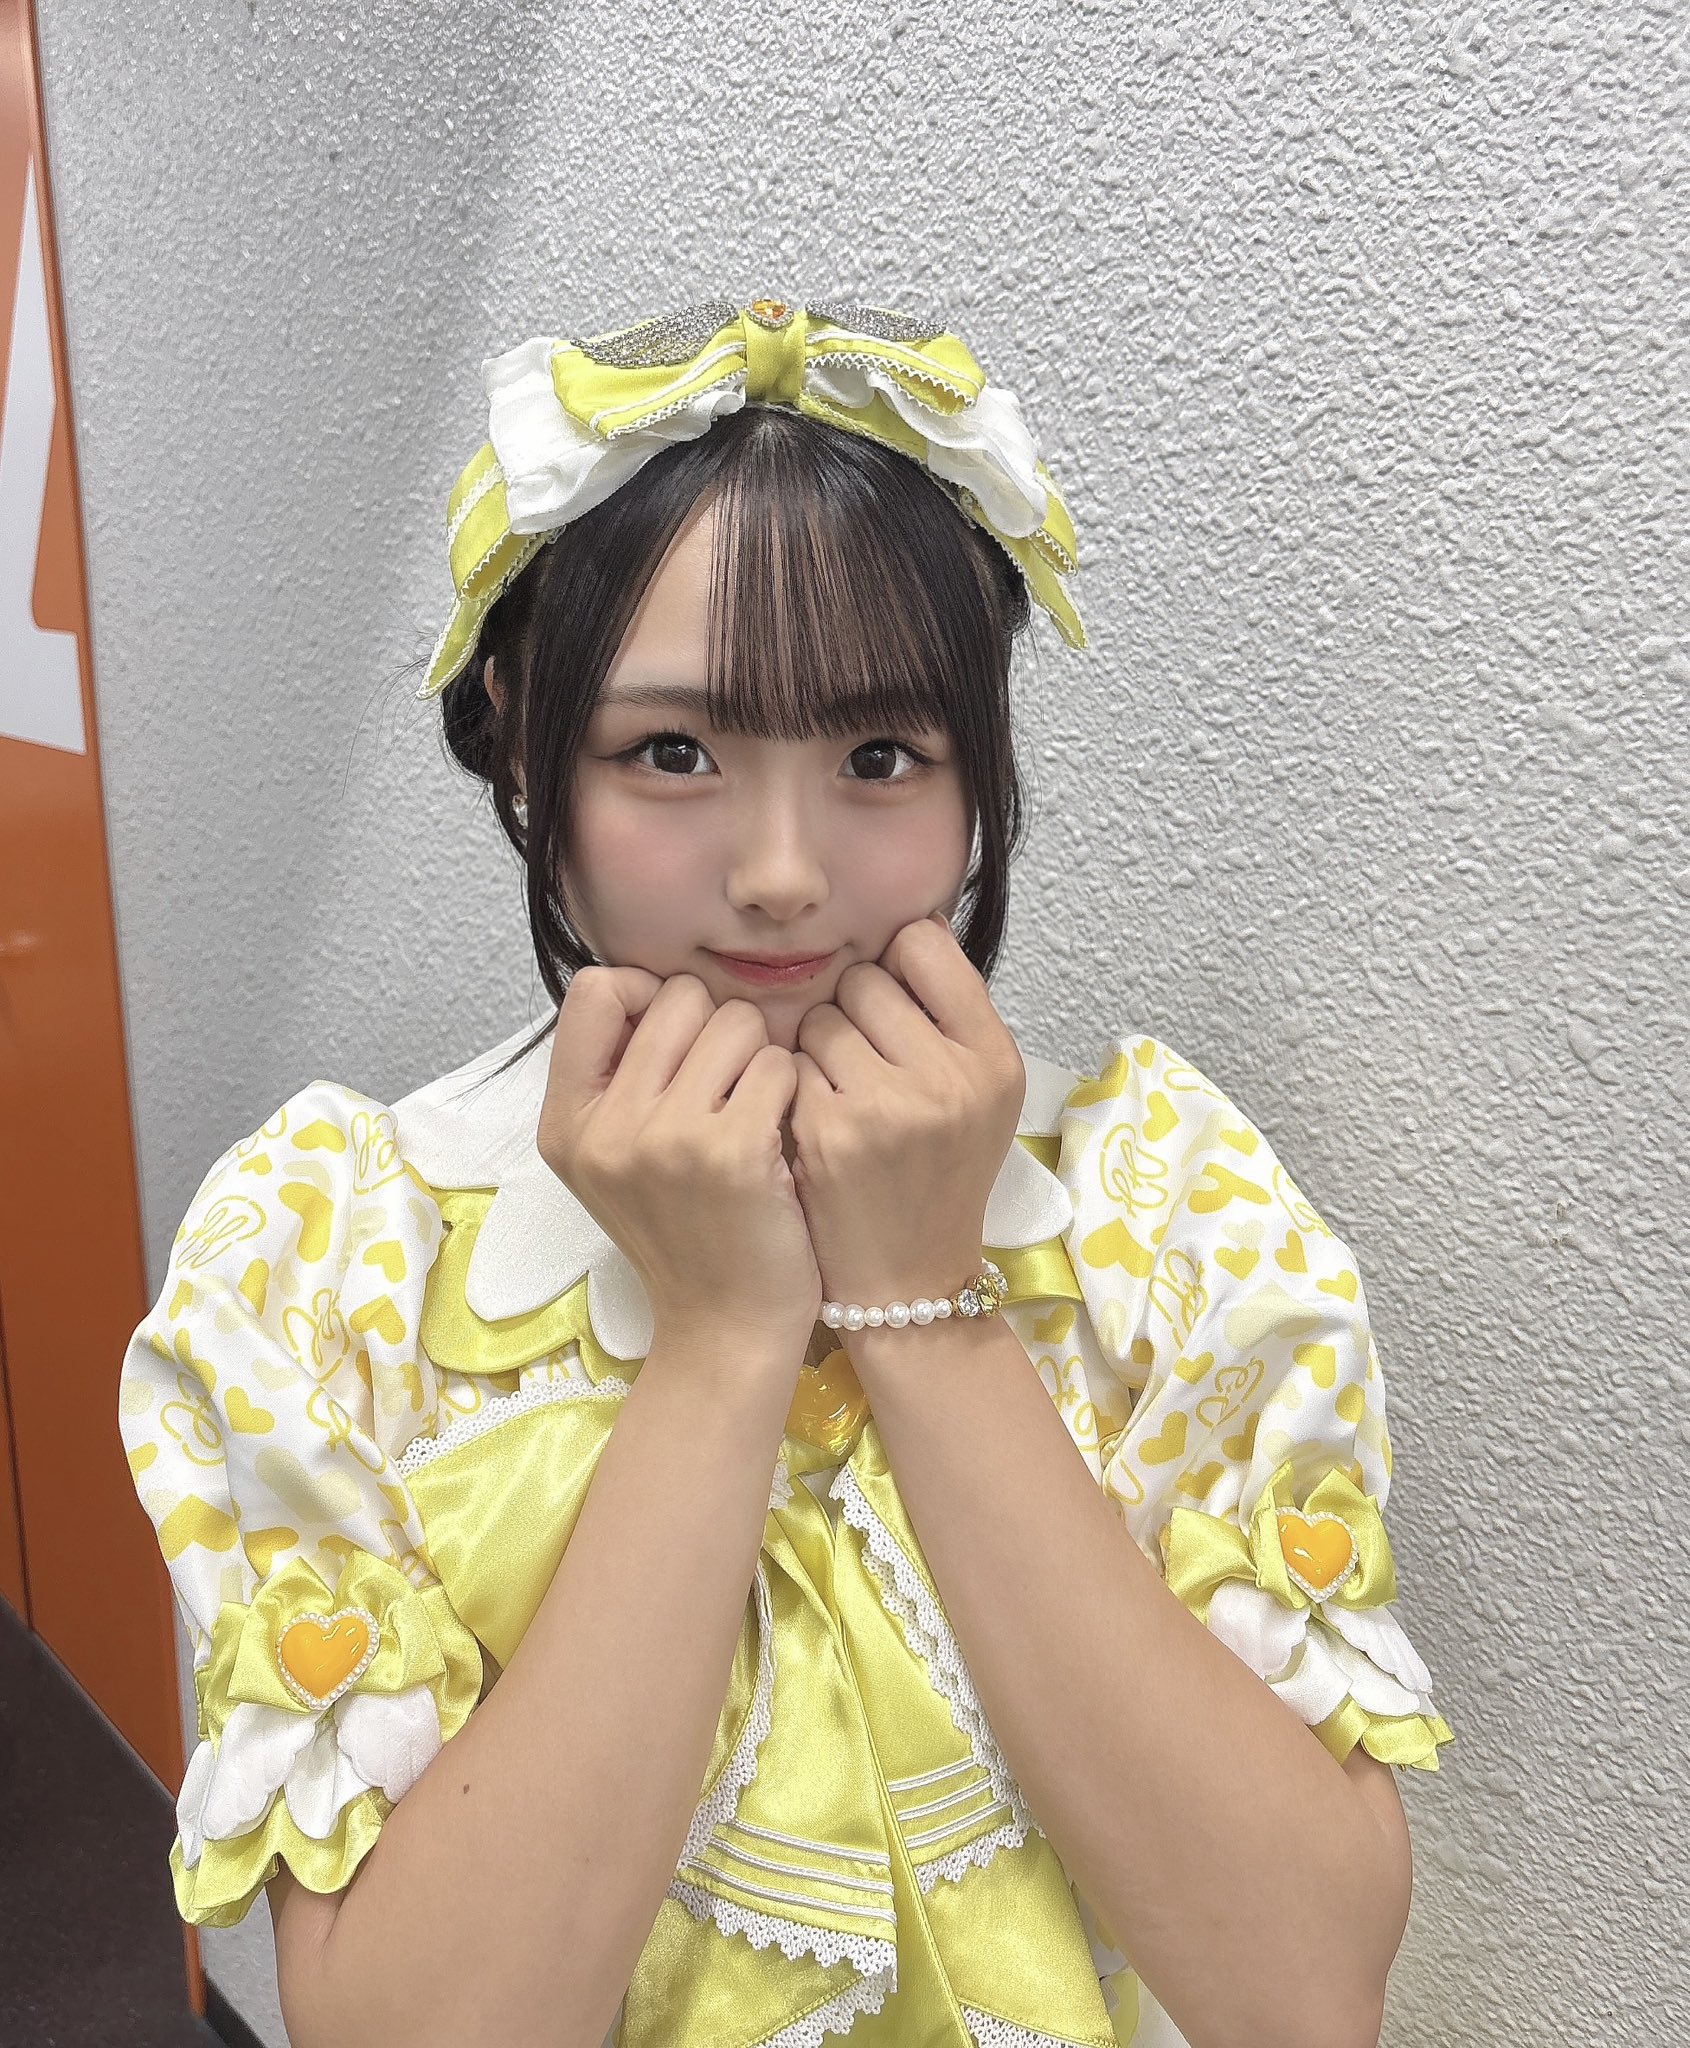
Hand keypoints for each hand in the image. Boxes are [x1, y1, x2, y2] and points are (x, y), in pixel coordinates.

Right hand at [536, 966, 822, 1353]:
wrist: (724, 1329)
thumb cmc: (684, 1234)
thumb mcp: (615, 1161)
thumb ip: (620, 1077)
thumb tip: (654, 985)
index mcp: (566, 1122)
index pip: (596, 990)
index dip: (647, 995)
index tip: (679, 1036)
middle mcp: (605, 1127)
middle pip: (676, 996)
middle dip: (717, 1026)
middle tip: (729, 1084)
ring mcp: (665, 1139)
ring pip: (736, 1022)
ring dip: (760, 1056)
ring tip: (756, 1112)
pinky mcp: (731, 1152)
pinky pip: (778, 1064)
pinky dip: (792, 1090)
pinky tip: (782, 1135)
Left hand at [786, 912, 1025, 1310]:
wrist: (909, 1278)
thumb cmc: (939, 1173)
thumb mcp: (980, 1094)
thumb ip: (951, 1013)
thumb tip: (909, 925)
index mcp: (994, 1058)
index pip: (924, 944)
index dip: (898, 963)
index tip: (896, 1000)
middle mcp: (949, 1076)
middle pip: (865, 979)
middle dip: (855, 1011)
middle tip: (867, 1063)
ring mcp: (887, 1105)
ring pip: (820, 1019)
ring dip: (819, 1049)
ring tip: (843, 1097)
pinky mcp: (828, 1131)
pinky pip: (790, 1064)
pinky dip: (795, 1088)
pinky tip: (817, 1125)